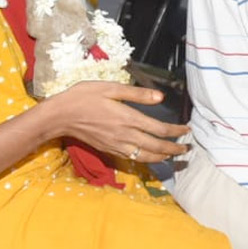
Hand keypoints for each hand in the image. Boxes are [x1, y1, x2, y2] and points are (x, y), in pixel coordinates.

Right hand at [43, 81, 187, 161]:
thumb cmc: (83, 97)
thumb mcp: (110, 88)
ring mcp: (117, 145)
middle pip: (157, 147)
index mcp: (128, 118)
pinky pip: (133, 159)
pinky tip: (152, 157)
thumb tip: (161, 97)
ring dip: (163, 158)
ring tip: (174, 156)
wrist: (60, 116)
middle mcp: (125, 135)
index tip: (187, 130)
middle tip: (187, 148)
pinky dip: (147, 160)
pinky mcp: (110, 150)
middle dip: (175, 149)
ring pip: (146, 157)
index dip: (177, 131)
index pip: (160, 129)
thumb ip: (137, 94)